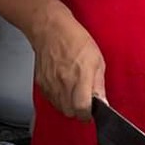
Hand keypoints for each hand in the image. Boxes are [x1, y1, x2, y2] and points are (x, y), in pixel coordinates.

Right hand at [31, 5, 105, 119]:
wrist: (51, 30)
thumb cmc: (75, 40)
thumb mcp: (97, 59)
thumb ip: (99, 84)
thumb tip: (103, 102)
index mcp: (80, 76)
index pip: (82, 108)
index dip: (87, 114)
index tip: (91, 112)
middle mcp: (64, 83)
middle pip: (70, 112)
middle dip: (79, 111)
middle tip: (84, 102)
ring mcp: (50, 84)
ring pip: (60, 108)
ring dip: (68, 106)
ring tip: (74, 91)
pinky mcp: (41, 84)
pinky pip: (51, 100)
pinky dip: (58, 99)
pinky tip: (64, 87)